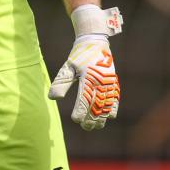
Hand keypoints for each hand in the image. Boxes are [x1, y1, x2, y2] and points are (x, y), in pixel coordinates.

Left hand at [48, 5, 122, 129]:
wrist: (95, 42)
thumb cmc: (79, 55)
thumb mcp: (68, 66)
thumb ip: (61, 82)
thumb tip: (53, 98)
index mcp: (89, 78)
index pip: (84, 99)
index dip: (80, 111)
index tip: (75, 120)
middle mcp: (101, 82)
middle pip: (97, 106)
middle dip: (91, 118)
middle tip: (84, 127)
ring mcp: (109, 83)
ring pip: (107, 105)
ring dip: (102, 117)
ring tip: (95, 126)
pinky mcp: (114, 82)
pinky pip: (116, 98)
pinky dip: (113, 108)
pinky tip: (110, 117)